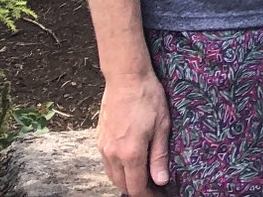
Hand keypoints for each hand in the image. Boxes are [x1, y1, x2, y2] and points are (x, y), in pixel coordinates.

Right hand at [97, 72, 172, 195]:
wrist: (126, 78)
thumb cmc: (148, 98)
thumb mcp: (162, 126)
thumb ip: (159, 156)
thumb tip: (161, 181)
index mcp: (130, 153)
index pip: (136, 188)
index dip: (148, 196)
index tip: (161, 194)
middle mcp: (113, 154)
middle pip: (122, 185)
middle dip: (138, 191)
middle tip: (155, 188)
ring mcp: (103, 147)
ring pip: (112, 176)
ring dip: (127, 181)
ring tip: (144, 179)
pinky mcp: (99, 140)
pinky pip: (107, 164)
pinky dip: (118, 170)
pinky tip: (131, 164)